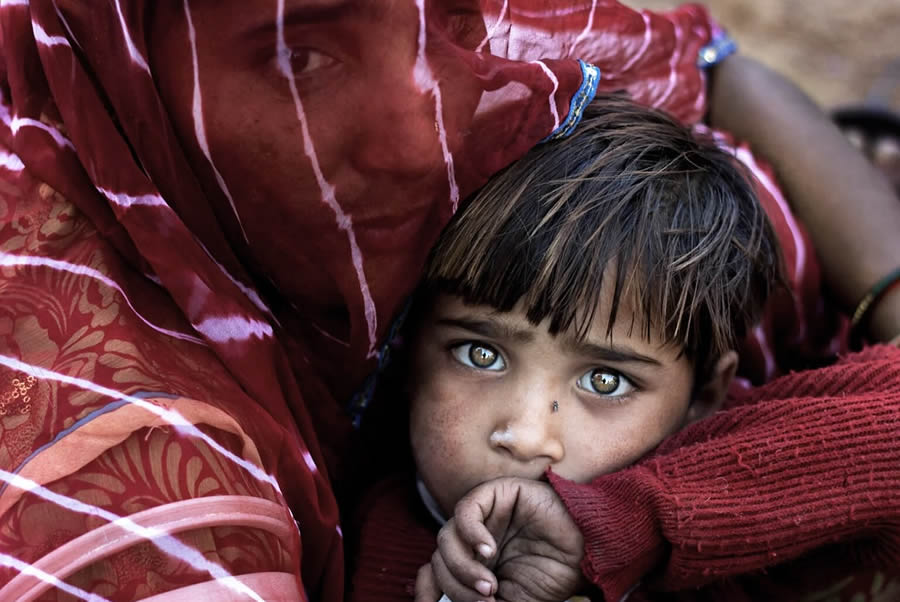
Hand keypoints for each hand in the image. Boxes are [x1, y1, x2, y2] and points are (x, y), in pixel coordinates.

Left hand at [415, 477, 584, 601]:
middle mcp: (471, 540)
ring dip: (463, 567)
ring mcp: (482, 517)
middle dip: (457, 586)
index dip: (426, 591)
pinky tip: (488, 550)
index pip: (433, 573)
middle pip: (439, 560)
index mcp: (472, 563)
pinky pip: (465, 510)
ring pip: (447, 538)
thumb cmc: (552, 576)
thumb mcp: (513, 601)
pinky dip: (471, 533)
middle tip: (486, 598)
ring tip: (491, 584)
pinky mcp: (495, 494)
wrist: (586, 552)